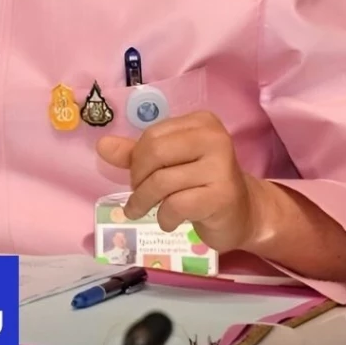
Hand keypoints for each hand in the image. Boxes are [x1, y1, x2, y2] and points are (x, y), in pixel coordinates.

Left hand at [95, 113, 269, 252]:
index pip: (152, 135)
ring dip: (144, 202)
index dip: (137, 160)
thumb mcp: (169, 164)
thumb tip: (102, 145)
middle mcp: (214, 138)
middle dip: (137, 179)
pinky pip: (176, 205)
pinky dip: (164, 217)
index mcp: (201, 122)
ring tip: (143, 212)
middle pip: (154, 153)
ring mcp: (221, 166)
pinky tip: (169, 221)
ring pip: (162, 182)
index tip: (139, 177)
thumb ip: (136, 154)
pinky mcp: (222, 195)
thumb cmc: (202, 185)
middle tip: (138, 196)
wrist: (243, 213)